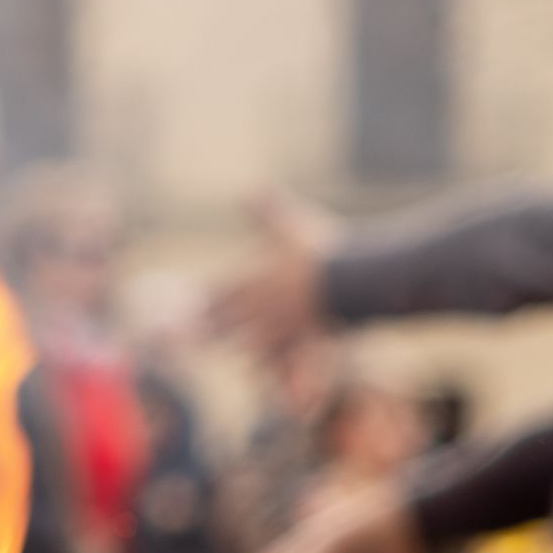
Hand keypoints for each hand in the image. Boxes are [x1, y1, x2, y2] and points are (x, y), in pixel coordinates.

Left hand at [209, 190, 337, 356]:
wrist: (355, 275)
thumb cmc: (324, 248)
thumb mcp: (292, 224)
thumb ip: (266, 210)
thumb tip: (246, 188)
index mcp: (256, 277)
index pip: (219, 292)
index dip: (206, 298)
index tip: (196, 302)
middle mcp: (261, 304)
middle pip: (227, 320)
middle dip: (214, 325)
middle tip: (198, 331)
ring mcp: (279, 324)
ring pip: (245, 340)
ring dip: (235, 343)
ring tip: (226, 346)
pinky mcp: (298, 338)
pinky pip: (273, 356)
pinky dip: (261, 361)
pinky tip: (254, 365)